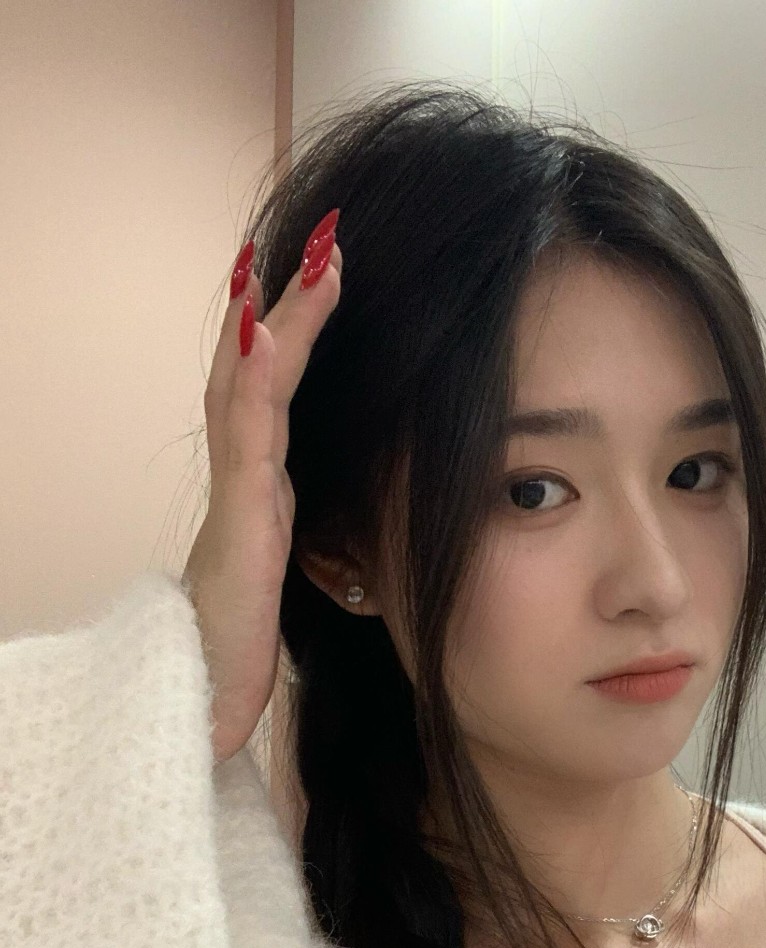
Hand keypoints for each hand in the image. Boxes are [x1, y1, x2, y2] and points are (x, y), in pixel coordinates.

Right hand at [183, 213, 341, 762]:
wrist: (204, 705)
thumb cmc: (243, 650)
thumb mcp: (298, 580)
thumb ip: (323, 539)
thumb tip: (374, 523)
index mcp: (266, 490)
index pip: (281, 392)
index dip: (301, 332)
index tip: (329, 275)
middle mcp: (247, 480)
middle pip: (259, 369)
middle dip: (286, 300)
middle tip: (325, 236)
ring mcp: (237, 495)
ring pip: (251, 386)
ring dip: (278, 317)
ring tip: (312, 258)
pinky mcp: (240, 521)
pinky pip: (248, 436)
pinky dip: (256, 377)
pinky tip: (268, 328)